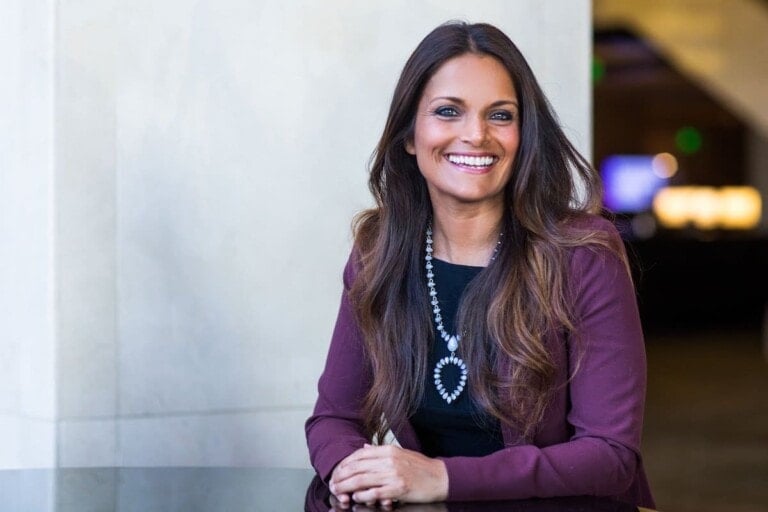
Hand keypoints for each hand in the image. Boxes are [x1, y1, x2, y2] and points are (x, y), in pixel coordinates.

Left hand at [329, 444, 447, 506]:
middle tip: (333, 483)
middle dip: (341, 476)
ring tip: (339, 491)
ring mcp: (393, 474)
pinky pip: (374, 492)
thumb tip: (364, 447)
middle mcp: (389, 460)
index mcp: (389, 450)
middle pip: (357, 467)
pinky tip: (356, 498)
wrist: (440, 477)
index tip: (337, 470)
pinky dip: (362, 496)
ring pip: (362, 480)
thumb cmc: (420, 467)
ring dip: (347, 487)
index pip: (360, 455)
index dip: (345, 463)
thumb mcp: (400, 453)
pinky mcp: (397, 489)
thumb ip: (380, 451)